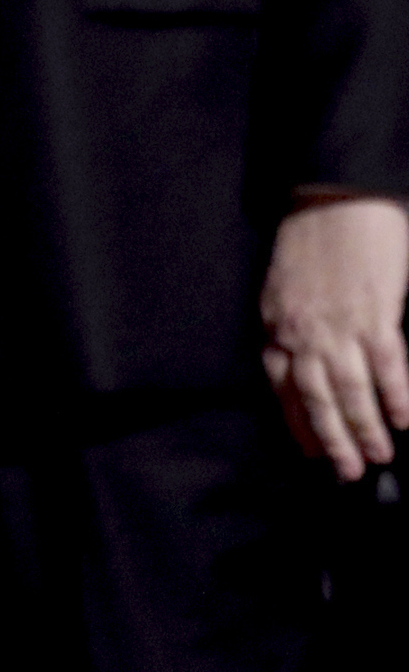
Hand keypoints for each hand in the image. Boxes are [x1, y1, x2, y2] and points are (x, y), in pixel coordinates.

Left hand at [262, 196, 408, 482]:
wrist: (334, 199)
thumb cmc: (311, 240)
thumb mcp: (285, 288)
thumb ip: (292, 327)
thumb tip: (308, 365)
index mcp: (275, 324)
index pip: (280, 388)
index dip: (297, 424)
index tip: (312, 453)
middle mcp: (300, 331)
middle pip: (315, 399)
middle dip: (332, 440)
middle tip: (348, 472)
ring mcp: (338, 325)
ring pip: (350, 391)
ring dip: (366, 429)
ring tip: (380, 455)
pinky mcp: (375, 314)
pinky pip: (387, 366)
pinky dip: (396, 396)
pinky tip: (404, 419)